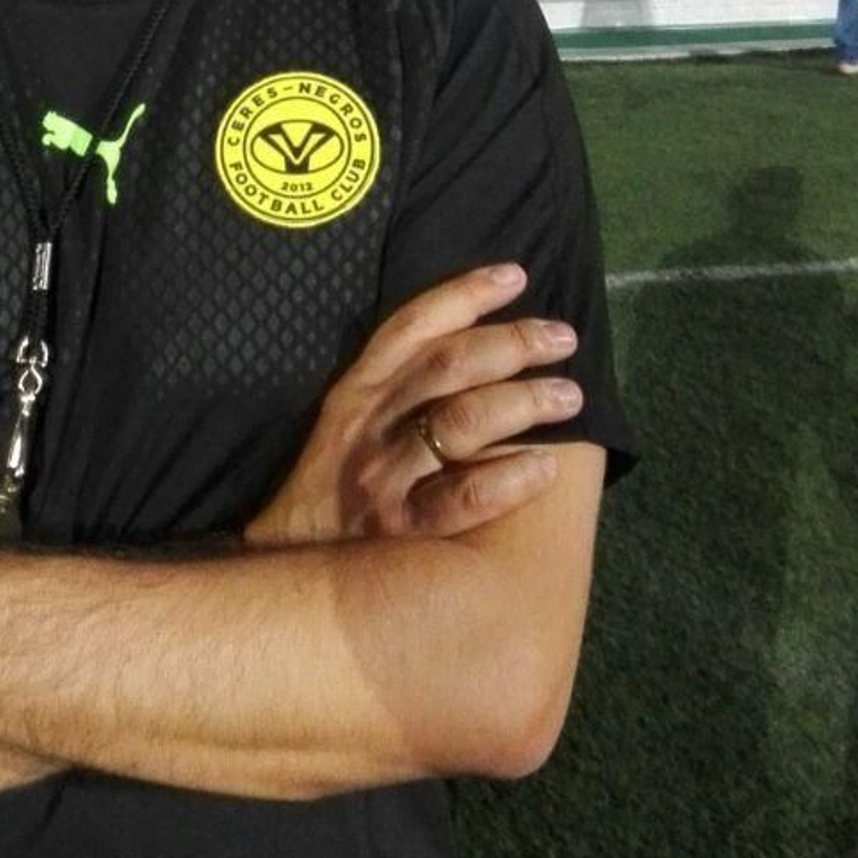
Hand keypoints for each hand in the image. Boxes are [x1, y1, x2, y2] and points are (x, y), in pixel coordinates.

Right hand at [245, 263, 581, 546]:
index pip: (412, 327)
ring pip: (461, 423)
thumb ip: (391, 390)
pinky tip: (543, 469)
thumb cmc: (328, 495)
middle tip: (563, 336)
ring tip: (570, 395)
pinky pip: (461, 499)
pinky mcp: (402, 530)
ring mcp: (385, 477)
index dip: (464, 294)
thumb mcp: (342, 428)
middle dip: (512, 343)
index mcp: (356, 393)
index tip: (515, 276)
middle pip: (448, 366)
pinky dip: (507, 479)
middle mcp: (370, 426)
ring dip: (523, 402)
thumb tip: (469, 347)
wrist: (287, 580)